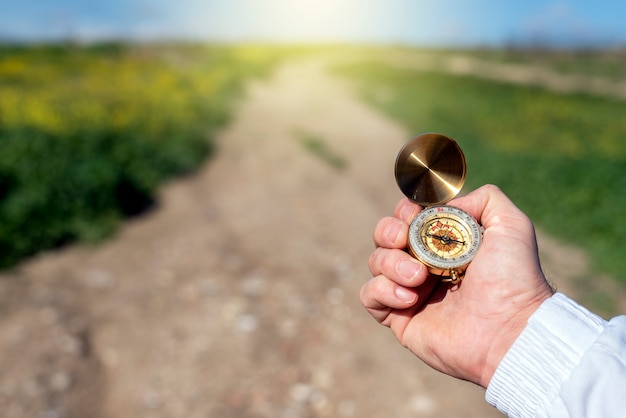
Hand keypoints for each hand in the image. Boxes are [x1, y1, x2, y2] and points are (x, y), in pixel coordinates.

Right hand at [360, 185, 553, 386]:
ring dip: (391, 263)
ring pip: (375, 263)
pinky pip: (369, 295)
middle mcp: (424, 266)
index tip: (413, 215)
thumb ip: (487, 199)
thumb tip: (448, 204)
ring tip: (418, 278)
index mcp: (445, 244)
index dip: (404, 212)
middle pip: (384, 237)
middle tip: (403, 239)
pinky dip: (382, 290)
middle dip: (388, 231)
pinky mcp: (399, 318)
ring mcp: (409, 292)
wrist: (509, 331)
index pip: (408, 218)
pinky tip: (409, 298)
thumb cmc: (513, 280)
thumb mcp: (512, 226)